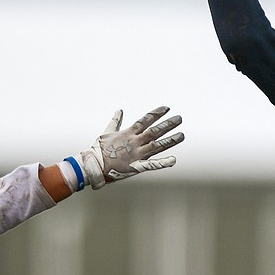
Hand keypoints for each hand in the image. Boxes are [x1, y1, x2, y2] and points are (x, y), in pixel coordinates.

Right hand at [65, 106, 183, 189]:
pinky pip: (152, 164)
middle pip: (155, 131)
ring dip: (170, 140)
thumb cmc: (98, 150)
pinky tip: (173, 160)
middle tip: (179, 118)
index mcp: (128, 133)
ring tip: (182, 135)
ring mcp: (136, 154)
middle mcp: (134, 142)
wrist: (92, 166)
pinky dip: (163, 162)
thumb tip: (119, 110)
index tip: (167, 108)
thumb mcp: (107, 132)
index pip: (145, 120)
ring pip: (157, 145)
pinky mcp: (136, 166)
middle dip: (168, 124)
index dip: (157, 113)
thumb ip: (115, 121)